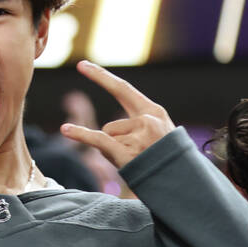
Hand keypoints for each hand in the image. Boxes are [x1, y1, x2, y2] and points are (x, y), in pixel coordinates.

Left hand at [60, 60, 174, 167]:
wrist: (182, 182)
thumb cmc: (166, 162)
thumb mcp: (157, 137)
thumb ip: (134, 128)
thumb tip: (102, 133)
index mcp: (154, 112)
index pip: (123, 89)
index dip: (102, 77)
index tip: (84, 65)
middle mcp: (147, 120)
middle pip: (112, 124)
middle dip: (101, 89)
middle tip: (82, 64)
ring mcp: (139, 135)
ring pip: (108, 136)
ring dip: (113, 152)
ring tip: (134, 164)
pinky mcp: (128, 152)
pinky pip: (98, 140)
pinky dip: (81, 135)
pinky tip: (65, 130)